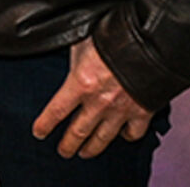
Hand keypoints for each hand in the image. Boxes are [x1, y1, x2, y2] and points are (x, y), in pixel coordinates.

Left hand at [32, 37, 155, 158]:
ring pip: (103, 137)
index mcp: (81, 84)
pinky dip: (127, 137)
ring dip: (93, 147)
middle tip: (63, 152)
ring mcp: (121, 110)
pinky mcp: (142, 112)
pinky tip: (123, 136)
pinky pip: (133, 133)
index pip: (56, 111)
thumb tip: (67, 54)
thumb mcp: (82, 42)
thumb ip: (74, 56)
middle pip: (78, 131)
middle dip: (68, 144)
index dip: (45, 124)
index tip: (39, 133)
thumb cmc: (114, 37)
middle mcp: (99, 102)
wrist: (151, 44)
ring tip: (85, 153)